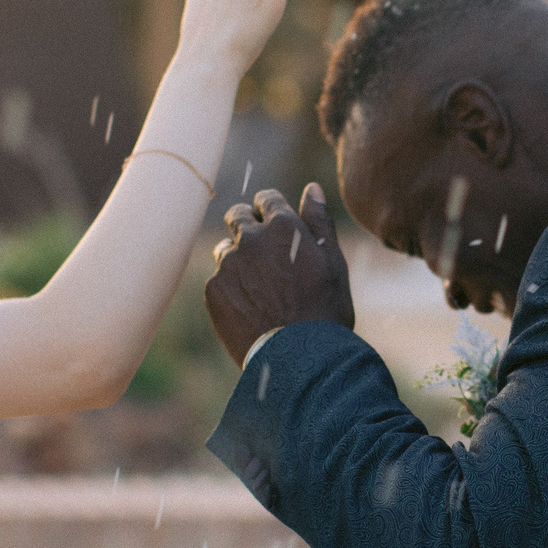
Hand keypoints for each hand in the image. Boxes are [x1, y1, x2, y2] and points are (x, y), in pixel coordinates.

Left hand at [206, 184, 354, 366]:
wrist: (299, 359)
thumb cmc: (325, 310)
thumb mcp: (333, 262)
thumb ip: (319, 221)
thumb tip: (310, 188)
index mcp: (284, 226)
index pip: (266, 199)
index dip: (272, 211)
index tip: (276, 226)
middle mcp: (251, 238)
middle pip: (238, 216)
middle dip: (248, 226)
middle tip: (264, 252)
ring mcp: (229, 264)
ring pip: (226, 248)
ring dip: (238, 258)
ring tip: (260, 287)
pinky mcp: (213, 289)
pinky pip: (218, 278)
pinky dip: (231, 287)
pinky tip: (250, 307)